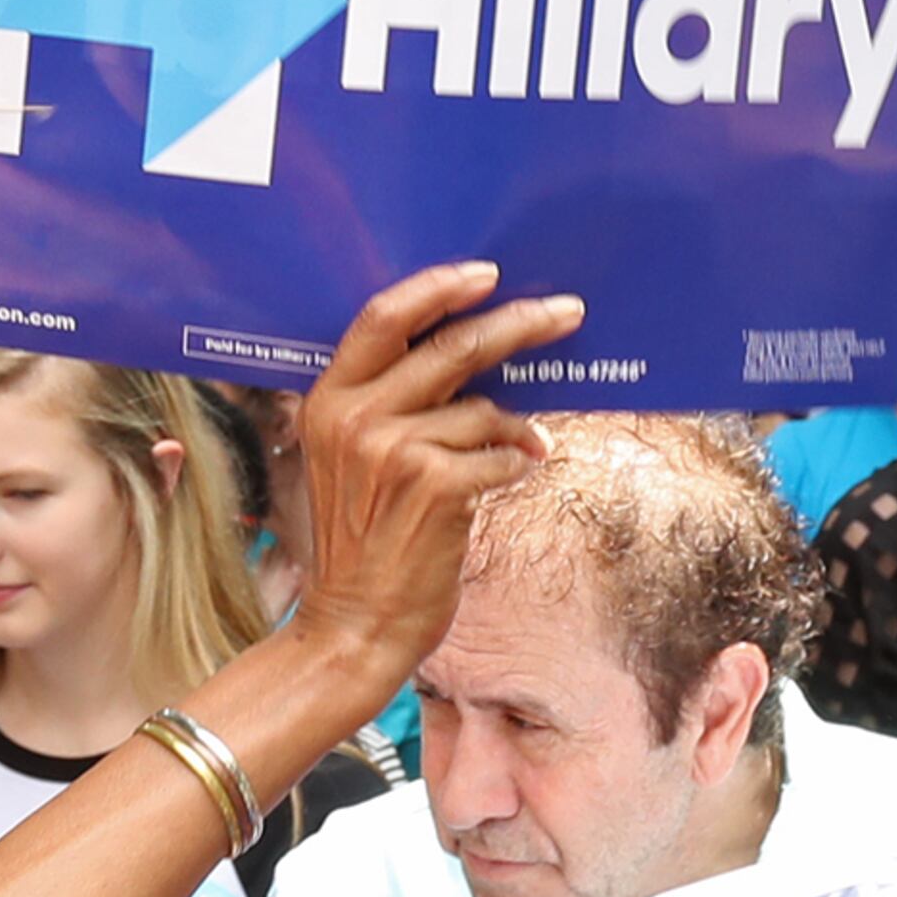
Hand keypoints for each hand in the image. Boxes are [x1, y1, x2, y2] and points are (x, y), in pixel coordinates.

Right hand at [288, 263, 583, 687]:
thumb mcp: (359, 463)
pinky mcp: (435, 485)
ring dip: (515, 430)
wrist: (358, 621)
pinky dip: (516, 465)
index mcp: (328, 400)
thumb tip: (479, 365)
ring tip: (519, 450)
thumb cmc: (369, 544)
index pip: (381, 318)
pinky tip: (506, 478)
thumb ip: (398, 409)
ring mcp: (393, 449)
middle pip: (452, 346)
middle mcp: (354, 417)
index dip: (438, 289)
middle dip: (520, 324)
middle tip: (568, 312)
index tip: (488, 274)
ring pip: (485, 410)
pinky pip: (503, 455)